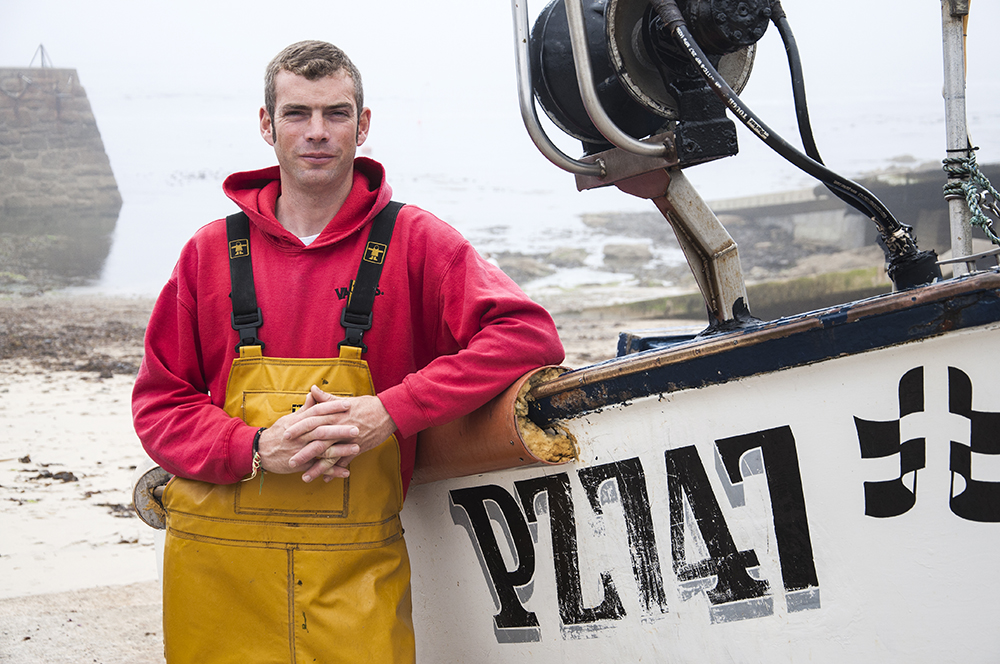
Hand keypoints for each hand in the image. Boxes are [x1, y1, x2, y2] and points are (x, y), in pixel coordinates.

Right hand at [255, 392, 360, 480]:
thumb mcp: (290, 418)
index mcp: (299, 422)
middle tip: (357, 428)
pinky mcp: (301, 465)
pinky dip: (332, 471)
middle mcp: (300, 436)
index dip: (332, 407)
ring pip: (322, 450)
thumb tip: (314, 393)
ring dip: (340, 450)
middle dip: (340, 430)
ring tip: (357, 448)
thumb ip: (305, 408)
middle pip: (322, 430)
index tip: (348, 404)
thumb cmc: (278, 433)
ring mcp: (301, 451)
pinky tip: (347, 471)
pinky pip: (318, 468)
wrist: (260, 451)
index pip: (317, 412)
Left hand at [269, 386, 397, 482]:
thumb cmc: (367, 404)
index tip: (284, 435)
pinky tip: (326, 479)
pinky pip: (345, 461)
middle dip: (303, 453)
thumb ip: (326, 398)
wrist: (388, 412)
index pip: (312, 421)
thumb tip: (312, 390)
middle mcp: (340, 428)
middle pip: (318, 442)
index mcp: (334, 415)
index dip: (298, 429)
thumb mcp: (345, 400)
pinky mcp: (359, 447)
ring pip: (330, 456)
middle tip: (289, 461)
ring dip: (317, 468)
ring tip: (305, 477)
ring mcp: (349, 439)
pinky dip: (335, 470)